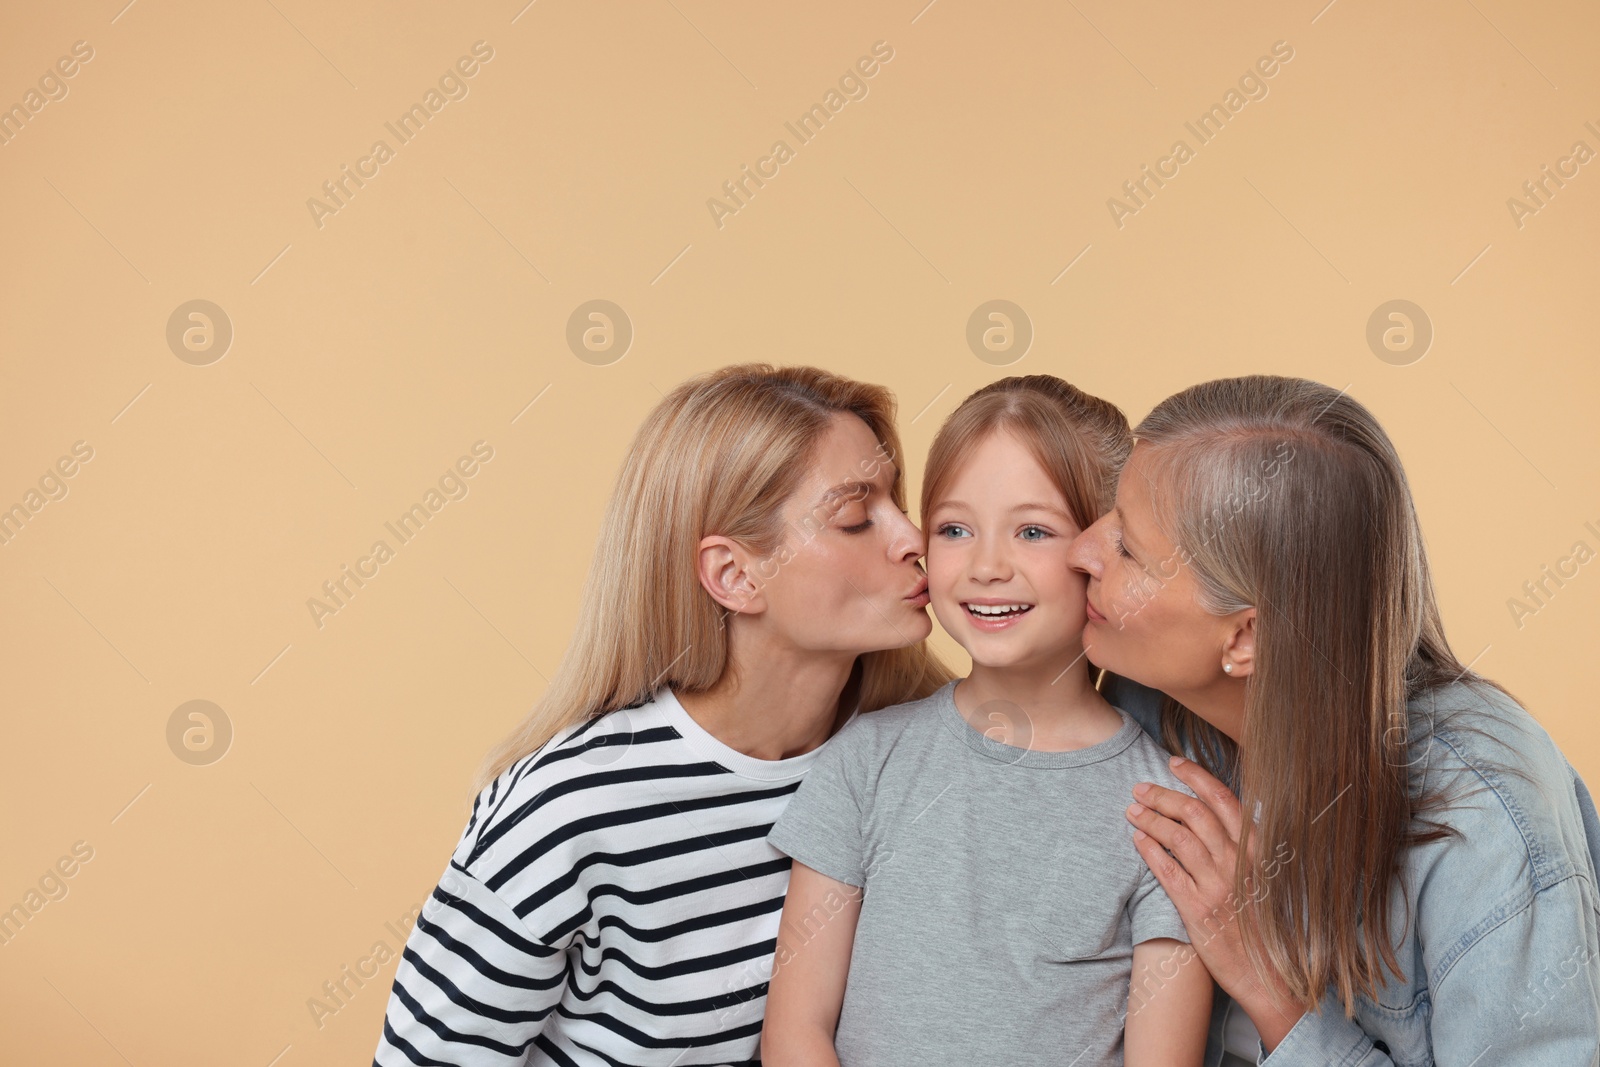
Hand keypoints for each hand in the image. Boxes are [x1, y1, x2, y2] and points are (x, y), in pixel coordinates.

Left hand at [1125, 755, 1307, 1050]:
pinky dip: (1150, 851)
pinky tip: (1137, 840)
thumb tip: (1222, 816)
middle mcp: (1239, 864)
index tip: (1174, 763)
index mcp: (1259, 852)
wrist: (1271, 977)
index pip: (1224, 800)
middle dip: (1163, 795)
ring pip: (1178, 838)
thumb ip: (1247, 848)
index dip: (1196, 777)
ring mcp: (1218, 887)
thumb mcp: (1269, 879)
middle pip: (1194, 813)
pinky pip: (1168, 872)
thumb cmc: (1269, 927)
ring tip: (1132, 811)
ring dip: (1151, 819)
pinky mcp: (1198, 910)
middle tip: (1141, 788)